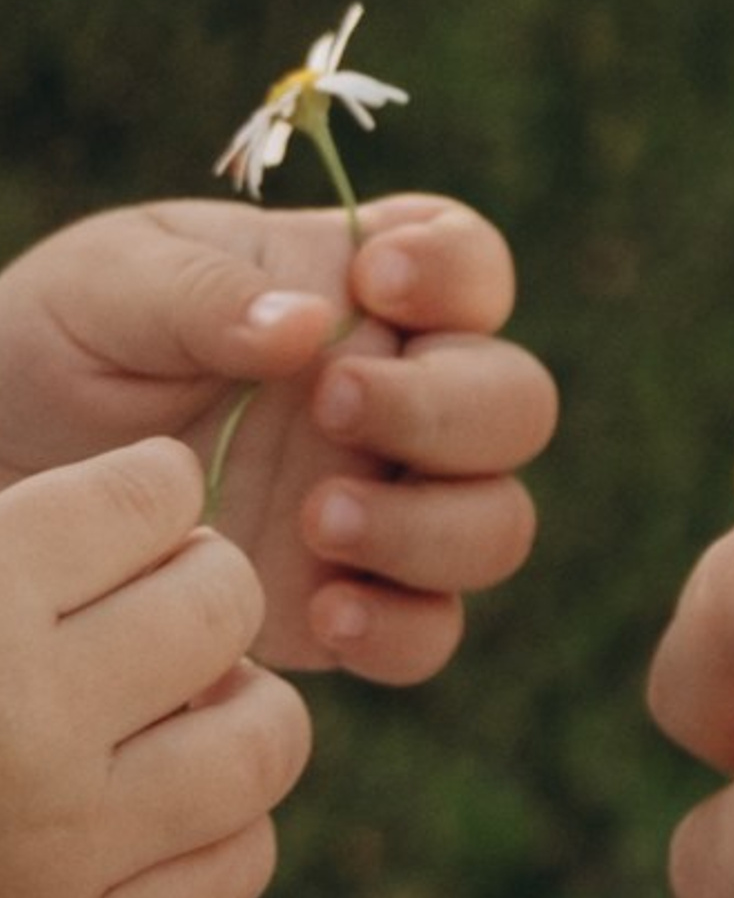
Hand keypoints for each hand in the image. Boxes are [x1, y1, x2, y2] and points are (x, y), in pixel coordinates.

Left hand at [0, 194, 557, 681]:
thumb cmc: (54, 351)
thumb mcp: (105, 289)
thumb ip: (203, 294)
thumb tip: (309, 323)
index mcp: (359, 294)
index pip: (472, 265)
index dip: (456, 272)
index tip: (376, 282)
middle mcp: (399, 403)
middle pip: (515, 404)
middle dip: (447, 409)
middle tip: (336, 405)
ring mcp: (386, 511)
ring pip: (496, 524)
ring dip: (432, 524)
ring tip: (317, 520)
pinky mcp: (349, 608)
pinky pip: (431, 633)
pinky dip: (401, 628)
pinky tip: (322, 610)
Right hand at [0, 439, 309, 897]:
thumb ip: (17, 527)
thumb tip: (164, 476)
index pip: (152, 494)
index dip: (146, 489)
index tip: (126, 507)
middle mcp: (21, 729)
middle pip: (225, 603)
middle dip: (203, 582)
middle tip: (155, 599)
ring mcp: (60, 851)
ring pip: (268, 738)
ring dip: (237, 702)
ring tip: (176, 699)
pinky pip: (240, 865)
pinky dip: (223, 821)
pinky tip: (161, 797)